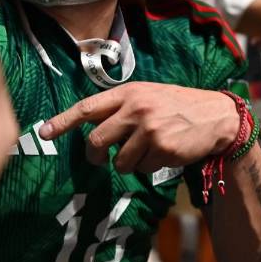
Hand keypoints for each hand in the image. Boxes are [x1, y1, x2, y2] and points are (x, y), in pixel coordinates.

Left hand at [39, 83, 240, 173]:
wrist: (216, 115)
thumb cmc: (177, 105)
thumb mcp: (148, 95)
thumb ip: (120, 107)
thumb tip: (89, 128)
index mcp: (130, 93)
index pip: (87, 108)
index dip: (63, 122)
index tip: (44, 133)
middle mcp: (137, 109)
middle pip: (96, 141)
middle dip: (95, 155)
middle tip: (100, 159)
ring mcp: (150, 130)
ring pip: (118, 161)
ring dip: (128, 163)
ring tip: (147, 149)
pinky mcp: (163, 149)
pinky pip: (141, 169)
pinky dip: (148, 166)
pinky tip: (164, 152)